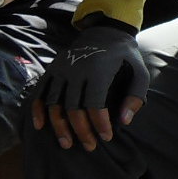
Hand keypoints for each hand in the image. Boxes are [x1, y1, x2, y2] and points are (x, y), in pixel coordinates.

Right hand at [33, 20, 147, 150]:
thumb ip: (135, 96)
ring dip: (59, 126)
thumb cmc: (125, 57)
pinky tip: (41, 126)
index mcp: (98, 70)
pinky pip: (40, 92)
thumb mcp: (139, 72)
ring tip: (67, 144)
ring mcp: (61, 70)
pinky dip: (38, 110)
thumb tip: (124, 121)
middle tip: (90, 147)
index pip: (95, 104)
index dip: (99, 124)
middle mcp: (76, 70)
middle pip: (73, 108)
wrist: (105, 32)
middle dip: (81, 130)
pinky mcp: (51, 70)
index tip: (106, 137)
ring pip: (54, 104)